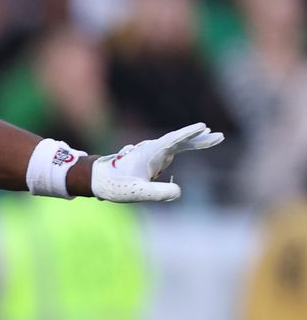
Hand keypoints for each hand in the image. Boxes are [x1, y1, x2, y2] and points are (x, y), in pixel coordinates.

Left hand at [89, 122, 223, 202]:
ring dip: (197, 140)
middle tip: (219, 136)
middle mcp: (154, 149)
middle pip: (179, 140)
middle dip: (198, 137)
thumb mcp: (136, 192)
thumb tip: (179, 192)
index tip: (201, 127)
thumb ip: (156, 192)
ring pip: (180, 143)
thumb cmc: (115, 185)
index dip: (186, 134)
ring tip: (217, 137)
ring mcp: (156, 153)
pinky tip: (201, 143)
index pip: (171, 141)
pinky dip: (189, 146)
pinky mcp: (157, 159)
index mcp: (149, 153)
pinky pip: (176, 149)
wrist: (100, 180)